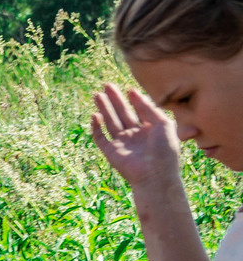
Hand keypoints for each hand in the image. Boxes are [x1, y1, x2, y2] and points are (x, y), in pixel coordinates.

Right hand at [91, 83, 187, 204]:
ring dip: (104, 108)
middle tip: (107, 86)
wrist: (155, 174)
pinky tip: (95, 115)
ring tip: (97, 94)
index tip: (129, 89)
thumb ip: (149, 108)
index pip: (140, 110)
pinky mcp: (111, 151)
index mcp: (150, 129)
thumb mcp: (163, 124)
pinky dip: (96, 127)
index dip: (134, 100)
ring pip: (110, 122)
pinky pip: (100, 137)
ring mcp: (122, 143)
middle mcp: (135, 135)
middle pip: (123, 113)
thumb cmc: (165, 150)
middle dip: (115, 100)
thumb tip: (134, 93)